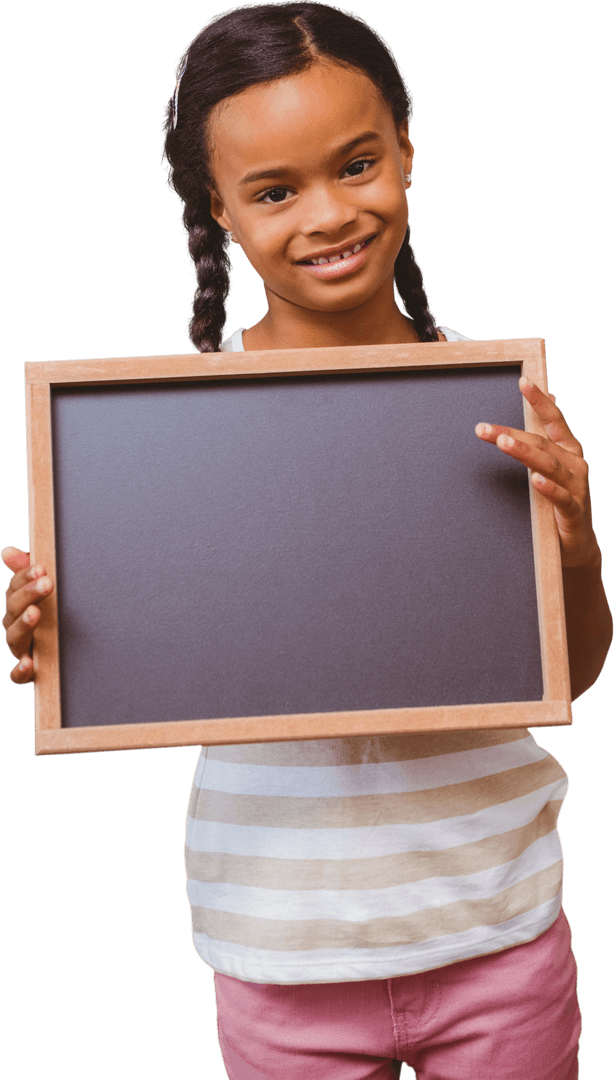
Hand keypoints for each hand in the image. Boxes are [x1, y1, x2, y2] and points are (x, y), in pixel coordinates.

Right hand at [1, 546, 53, 683]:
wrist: (64, 656)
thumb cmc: (51, 619)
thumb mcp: (43, 593)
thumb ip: (28, 572)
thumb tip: (7, 551)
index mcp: (16, 605)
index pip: (15, 587)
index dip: (25, 576)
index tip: (42, 568)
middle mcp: (14, 626)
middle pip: (13, 608)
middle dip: (29, 595)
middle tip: (47, 583)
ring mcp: (19, 648)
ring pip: (14, 637)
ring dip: (24, 624)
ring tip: (36, 613)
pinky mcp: (26, 672)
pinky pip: (17, 675)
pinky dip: (20, 670)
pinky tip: (29, 663)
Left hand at [475, 376, 599, 568]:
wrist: (577, 544)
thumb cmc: (561, 500)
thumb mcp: (554, 467)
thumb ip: (546, 439)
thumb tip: (547, 402)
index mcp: (570, 450)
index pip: (555, 420)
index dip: (540, 401)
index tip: (523, 382)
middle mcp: (576, 464)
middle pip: (541, 444)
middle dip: (511, 433)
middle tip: (483, 428)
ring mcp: (577, 488)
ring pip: (548, 466)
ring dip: (524, 453)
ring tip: (503, 442)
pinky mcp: (574, 512)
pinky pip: (560, 497)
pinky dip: (547, 488)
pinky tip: (534, 481)